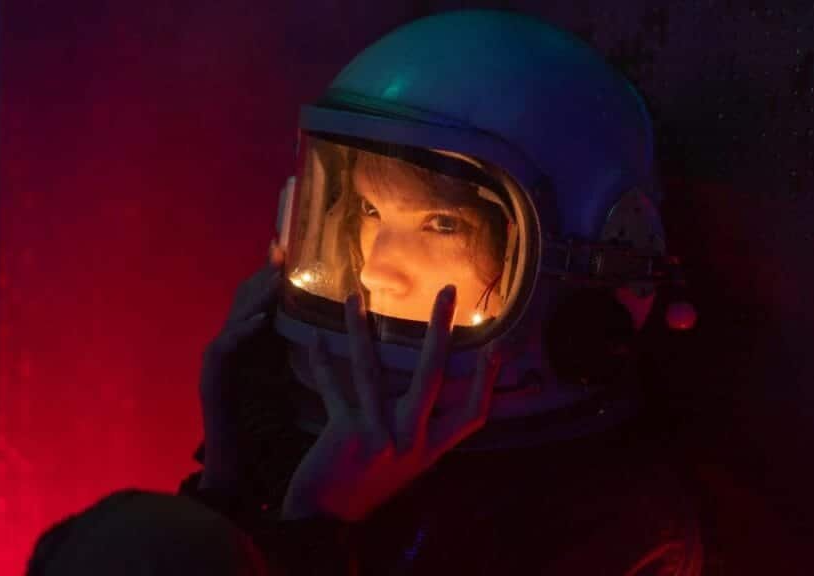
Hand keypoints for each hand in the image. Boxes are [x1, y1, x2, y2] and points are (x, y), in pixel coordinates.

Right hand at [199, 241, 283, 490]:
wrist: (236, 467)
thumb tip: (334, 330)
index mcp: (249, 344)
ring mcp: (217, 361)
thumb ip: (298, 352)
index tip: (290, 245)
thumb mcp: (288, 381)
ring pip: (234, 318)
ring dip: (254, 296)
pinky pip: (224, 350)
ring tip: (275, 276)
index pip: (259, 299)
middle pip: (244, 300)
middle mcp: (229, 345)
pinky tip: (261, 323)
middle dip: (262, 274)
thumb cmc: (266, 427)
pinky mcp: (211, 381)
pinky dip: (242, 333)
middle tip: (282, 249)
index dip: (271, 273)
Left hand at [281, 286, 501, 521]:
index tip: (498, 345)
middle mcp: (411, 441)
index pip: (473, 415)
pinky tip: (315, 338)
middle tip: (446, 291)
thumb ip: (419, 430)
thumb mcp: (405, 463)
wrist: (326, 519)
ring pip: (372, 370)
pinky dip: (323, 362)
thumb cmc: (367, 485)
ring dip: (361, 331)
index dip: (487, 380)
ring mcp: (380, 436)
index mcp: (430, 449)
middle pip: (433, 376)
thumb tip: (431, 385)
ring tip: (356, 298)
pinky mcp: (347, 433)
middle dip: (440, 330)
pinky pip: (335, 388)